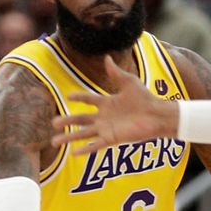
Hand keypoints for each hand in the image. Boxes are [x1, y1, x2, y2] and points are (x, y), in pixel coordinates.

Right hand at [50, 55, 179, 153]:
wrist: (157, 115)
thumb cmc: (145, 98)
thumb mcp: (129, 82)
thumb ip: (115, 73)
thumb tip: (106, 57)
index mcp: (107, 102)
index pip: (88, 100)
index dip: (78, 98)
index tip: (68, 97)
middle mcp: (104, 116)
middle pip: (80, 119)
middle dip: (67, 122)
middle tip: (53, 123)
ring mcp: (106, 128)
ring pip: (83, 134)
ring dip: (69, 138)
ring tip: (54, 142)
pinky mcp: (112, 138)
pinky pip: (95, 144)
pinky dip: (85, 149)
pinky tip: (74, 153)